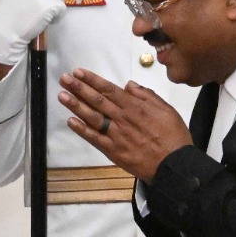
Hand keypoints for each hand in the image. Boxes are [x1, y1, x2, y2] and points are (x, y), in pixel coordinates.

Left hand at [59, 69, 192, 182]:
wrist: (174, 164)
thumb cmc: (173, 136)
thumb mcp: (166, 109)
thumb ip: (147, 95)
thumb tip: (129, 85)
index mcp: (135, 107)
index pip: (109, 89)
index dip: (92, 80)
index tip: (79, 72)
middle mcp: (122, 118)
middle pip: (97, 100)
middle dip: (79, 88)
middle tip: (64, 79)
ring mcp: (116, 135)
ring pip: (92, 117)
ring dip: (76, 105)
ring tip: (62, 95)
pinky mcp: (113, 150)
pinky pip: (94, 138)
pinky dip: (82, 130)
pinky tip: (70, 121)